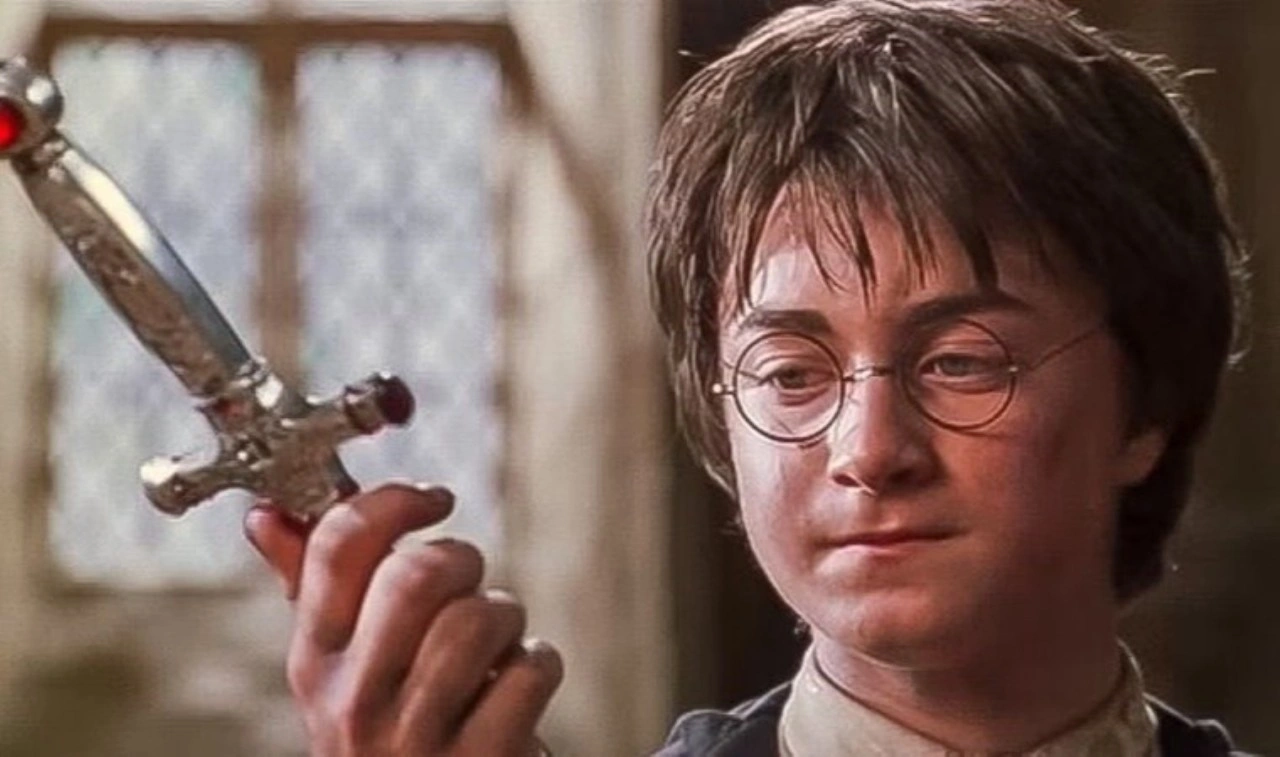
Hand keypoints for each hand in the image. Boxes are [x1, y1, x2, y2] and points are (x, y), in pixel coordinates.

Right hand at [244, 483, 561, 755]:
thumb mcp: (343, 669)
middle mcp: (353, 701)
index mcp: (314, 662)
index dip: (395, 501)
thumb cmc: (394, 729)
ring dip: (506, 617)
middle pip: (416, 574)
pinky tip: (516, 686)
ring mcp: (415, 737)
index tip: (433, 500)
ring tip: (494, 644)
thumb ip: (316, 589)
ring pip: (478, 618)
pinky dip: (538, 665)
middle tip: (468, 584)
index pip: (338, 547)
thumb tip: (269, 514)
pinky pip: (528, 671)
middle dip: (462, 560)